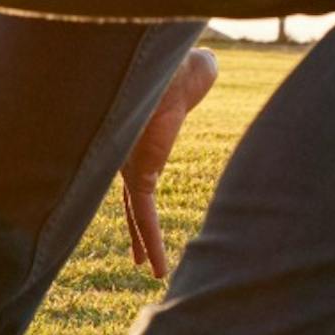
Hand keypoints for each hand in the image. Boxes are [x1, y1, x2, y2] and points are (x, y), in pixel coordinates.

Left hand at [117, 48, 218, 277]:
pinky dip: (150, 242)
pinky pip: (143, 214)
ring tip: (155, 273)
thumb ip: (198, 76)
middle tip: (137, 255)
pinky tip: (156, 268)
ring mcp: (128, 164)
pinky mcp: (137, 172)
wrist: (170, 65)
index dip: (140, 197)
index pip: (136, 173)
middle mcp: (128, 153)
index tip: (143, 215)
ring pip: (136, 212)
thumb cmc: (181, 61)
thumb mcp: (193, 73)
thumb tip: (207, 64)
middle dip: (135, 228)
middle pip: (130, 198)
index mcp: (139, 136)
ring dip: (144, 243)